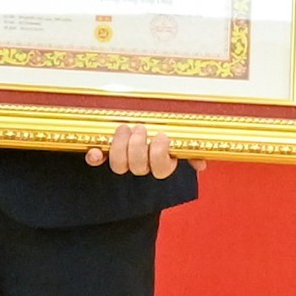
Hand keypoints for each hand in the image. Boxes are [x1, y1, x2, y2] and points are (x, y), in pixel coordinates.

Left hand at [85, 123, 207, 177]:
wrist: (138, 126)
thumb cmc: (162, 131)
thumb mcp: (179, 140)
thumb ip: (191, 151)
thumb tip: (201, 164)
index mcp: (160, 163)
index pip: (161, 169)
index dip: (160, 155)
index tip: (162, 136)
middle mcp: (140, 166)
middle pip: (138, 167)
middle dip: (138, 147)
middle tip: (141, 129)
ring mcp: (122, 161)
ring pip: (118, 165)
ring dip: (120, 146)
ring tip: (125, 128)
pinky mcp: (104, 155)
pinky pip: (97, 161)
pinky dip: (94, 156)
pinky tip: (94, 151)